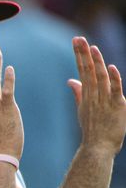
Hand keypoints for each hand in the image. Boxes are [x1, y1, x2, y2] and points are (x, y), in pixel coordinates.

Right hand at [67, 37, 125, 155]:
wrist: (97, 148)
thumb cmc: (92, 130)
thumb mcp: (82, 109)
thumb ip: (78, 93)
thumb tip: (71, 80)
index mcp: (86, 95)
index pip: (82, 71)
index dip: (80, 55)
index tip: (77, 41)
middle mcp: (93, 96)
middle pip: (87, 71)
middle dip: (83, 54)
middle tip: (78, 38)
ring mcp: (104, 101)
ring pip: (99, 78)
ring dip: (96, 62)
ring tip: (93, 48)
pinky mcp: (116, 106)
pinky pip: (114, 90)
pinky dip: (112, 78)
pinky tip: (110, 67)